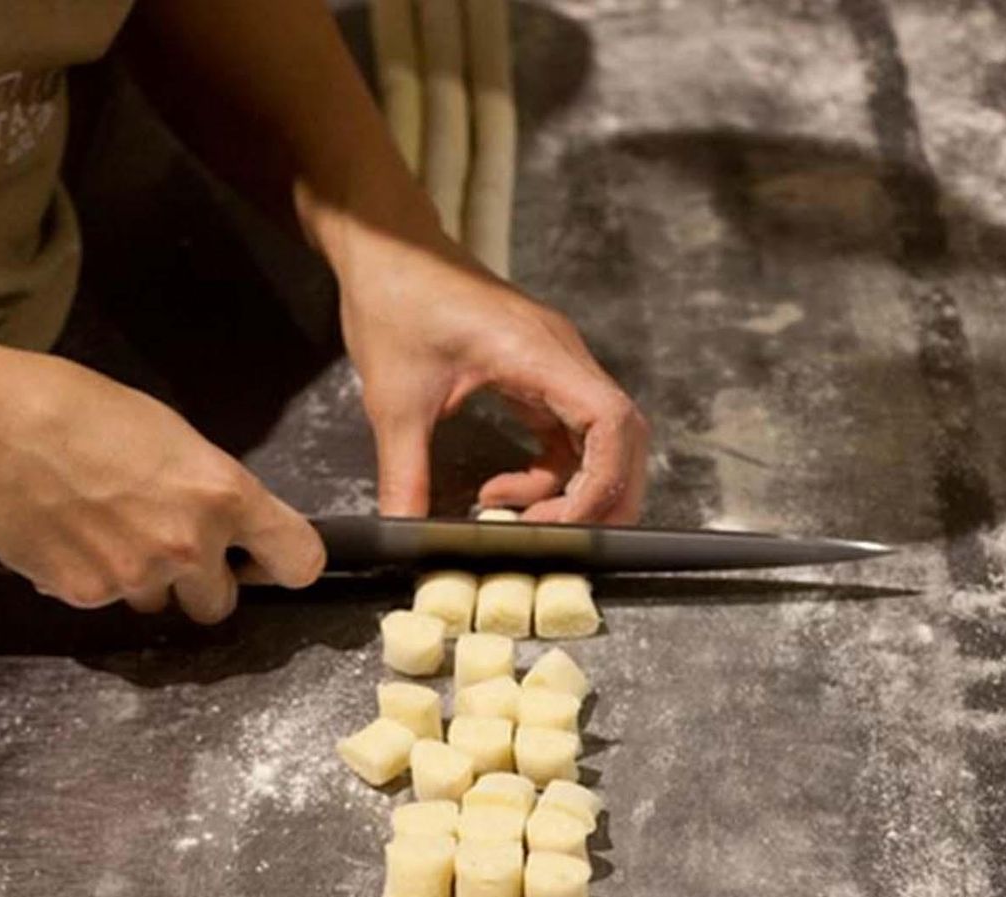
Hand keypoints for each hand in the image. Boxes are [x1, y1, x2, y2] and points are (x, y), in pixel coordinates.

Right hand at [0, 334, 323, 620]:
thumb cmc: (86, 411)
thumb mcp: (176, 438)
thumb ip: (215, 493)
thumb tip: (235, 532)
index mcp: (225, 496)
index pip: (300, 561)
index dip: (284, 564)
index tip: (266, 560)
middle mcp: (191, 546)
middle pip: (221, 604)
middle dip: (200, 582)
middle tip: (166, 542)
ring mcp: (138, 576)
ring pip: (161, 605)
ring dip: (145, 581)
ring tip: (108, 528)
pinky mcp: (87, 595)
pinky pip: (107, 601)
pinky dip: (94, 578)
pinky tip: (72, 535)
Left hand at [337, 236, 649, 521]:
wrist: (384, 246)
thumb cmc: (393, 300)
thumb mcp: (393, 401)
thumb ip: (405, 475)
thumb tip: (406, 536)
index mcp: (540, 353)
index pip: (610, 422)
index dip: (599, 484)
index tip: (559, 526)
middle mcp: (561, 357)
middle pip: (621, 437)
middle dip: (601, 497)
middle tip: (560, 541)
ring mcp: (554, 364)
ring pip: (597, 440)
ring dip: (571, 489)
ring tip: (515, 517)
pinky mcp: (536, 373)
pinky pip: (566, 433)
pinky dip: (547, 472)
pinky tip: (502, 490)